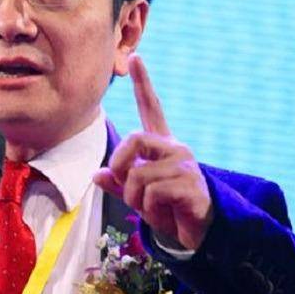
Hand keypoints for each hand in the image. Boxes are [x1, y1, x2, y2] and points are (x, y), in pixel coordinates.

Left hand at [94, 55, 212, 250]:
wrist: (197, 235)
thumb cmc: (168, 212)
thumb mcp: (137, 197)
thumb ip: (117, 184)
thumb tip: (97, 175)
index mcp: (161, 146)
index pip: (152, 108)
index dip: (143, 83)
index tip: (135, 58)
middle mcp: (175, 148)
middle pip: (134, 140)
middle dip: (119, 165)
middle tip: (122, 186)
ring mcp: (184, 165)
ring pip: (138, 175)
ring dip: (134, 199)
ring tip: (151, 209)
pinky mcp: (190, 184)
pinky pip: (152, 193)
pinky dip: (149, 209)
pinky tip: (167, 213)